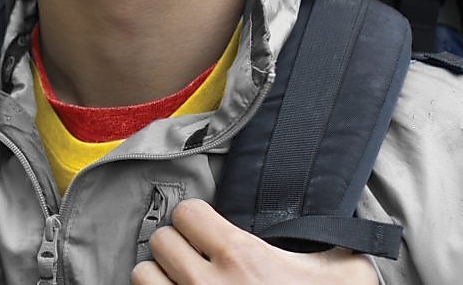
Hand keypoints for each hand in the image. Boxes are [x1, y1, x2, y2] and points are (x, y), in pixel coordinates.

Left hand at [131, 199, 378, 284]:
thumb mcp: (347, 275)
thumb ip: (334, 240)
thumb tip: (330, 220)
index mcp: (241, 258)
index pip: (186, 212)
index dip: (197, 219)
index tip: (209, 230)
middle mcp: (206, 282)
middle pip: (161, 241)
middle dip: (179, 246)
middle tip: (197, 257)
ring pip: (143, 274)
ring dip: (160, 276)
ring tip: (182, 281)